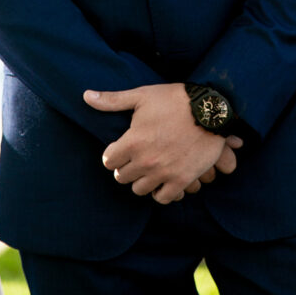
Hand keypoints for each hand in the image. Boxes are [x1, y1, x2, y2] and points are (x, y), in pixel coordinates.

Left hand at [83, 83, 241, 203]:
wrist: (210, 109)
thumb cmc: (174, 99)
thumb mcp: (142, 96)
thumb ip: (112, 100)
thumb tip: (86, 96)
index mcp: (133, 141)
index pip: (109, 161)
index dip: (114, 154)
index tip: (121, 149)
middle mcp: (146, 161)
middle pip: (123, 177)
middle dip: (127, 167)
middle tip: (136, 157)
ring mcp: (164, 173)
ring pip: (140, 189)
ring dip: (142, 180)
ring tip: (149, 168)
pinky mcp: (181, 180)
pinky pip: (163, 198)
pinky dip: (161, 191)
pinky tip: (163, 179)